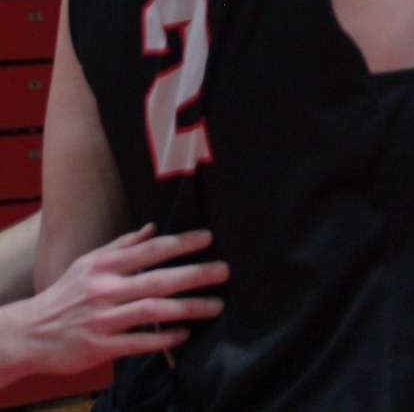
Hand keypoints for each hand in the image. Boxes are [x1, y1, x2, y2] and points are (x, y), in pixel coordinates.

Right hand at [0, 226, 225, 377]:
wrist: (29, 333)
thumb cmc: (65, 294)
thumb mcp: (87, 263)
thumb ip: (121, 247)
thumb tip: (152, 228)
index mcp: (104, 267)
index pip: (150, 250)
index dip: (181, 243)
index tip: (208, 238)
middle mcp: (105, 291)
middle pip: (158, 281)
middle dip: (195, 275)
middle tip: (224, 271)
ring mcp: (103, 320)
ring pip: (153, 312)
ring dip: (188, 308)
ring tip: (215, 305)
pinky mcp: (100, 347)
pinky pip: (139, 343)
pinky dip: (163, 339)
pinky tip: (184, 334)